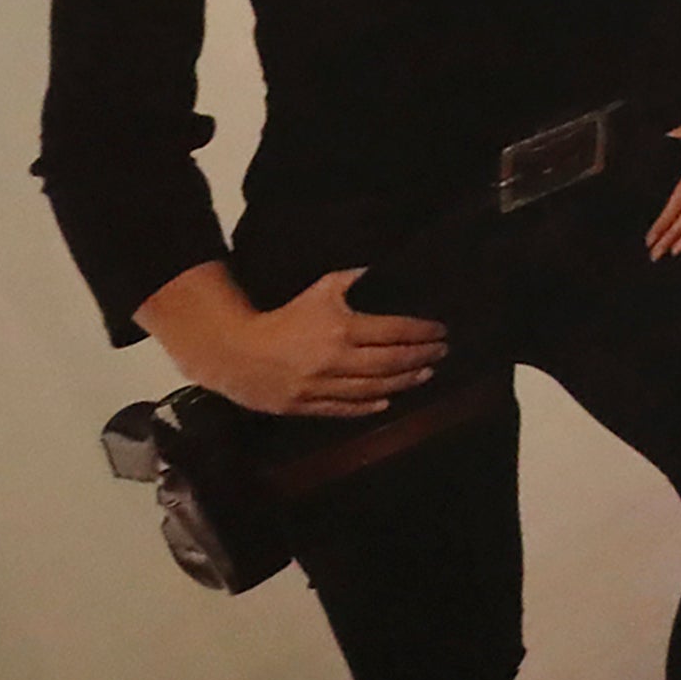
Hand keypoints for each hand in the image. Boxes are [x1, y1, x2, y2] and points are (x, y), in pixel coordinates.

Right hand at [152, 267, 447, 419]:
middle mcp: (337, 360)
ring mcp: (323, 387)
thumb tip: (380, 270)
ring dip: (405, 382)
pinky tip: (389, 399)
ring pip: (375, 388)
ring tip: (426, 374)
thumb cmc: (284, 316)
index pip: (394, 332)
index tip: (441, 331)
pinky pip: (347, 409)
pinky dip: (371, 406)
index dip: (422, 332)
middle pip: (391, 363)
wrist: (238, 353)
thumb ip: (352, 281)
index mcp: (342, 328)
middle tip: (442, 352)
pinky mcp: (310, 407)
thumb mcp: (319, 290)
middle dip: (421, 357)